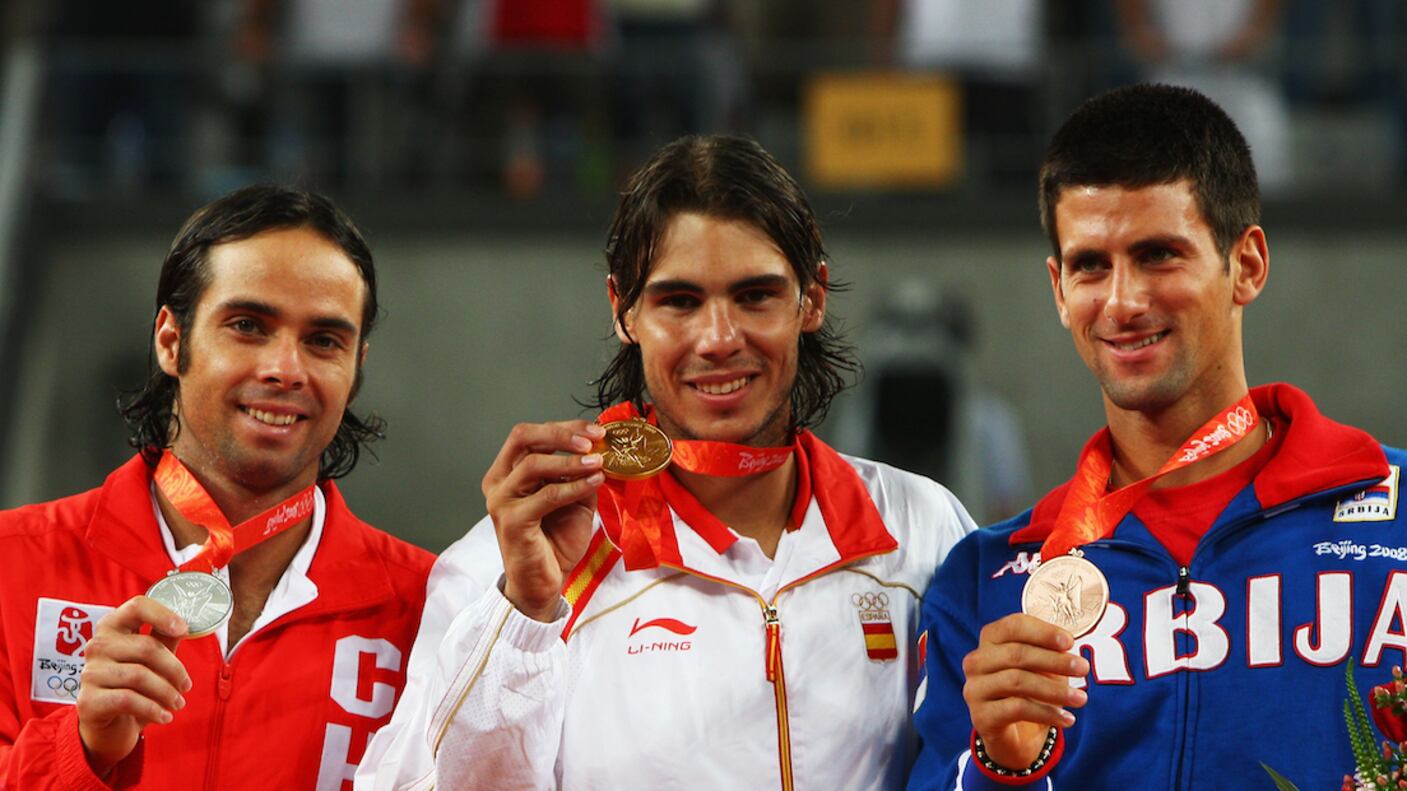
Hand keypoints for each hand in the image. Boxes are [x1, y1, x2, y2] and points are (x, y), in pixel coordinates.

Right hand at [76, 596, 190, 774]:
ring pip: (139, 676)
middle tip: (186, 686)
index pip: (137, 606)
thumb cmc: (134, 684)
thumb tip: (186, 624)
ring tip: (178, 703)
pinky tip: (165, 716)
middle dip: (175, 669)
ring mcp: (89, 672)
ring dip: (167, 692)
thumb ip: (164, 638)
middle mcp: (97, 645)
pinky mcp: (88, 700)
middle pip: (147, 647)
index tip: (184, 629)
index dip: (162, 614)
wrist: (109, 724)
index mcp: (113, 627)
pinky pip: (128, 700)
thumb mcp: (152, 658)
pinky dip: (153, 709)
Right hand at [483, 420, 605, 621]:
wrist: (544, 582)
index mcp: (508, 471)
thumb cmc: (555, 540)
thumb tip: (601, 449)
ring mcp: (501, 501)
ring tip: (598, 463)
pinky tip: (594, 482)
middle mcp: (498, 482)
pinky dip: (573, 486)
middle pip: (523, 437)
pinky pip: (546, 495)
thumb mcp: (574, 499)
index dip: (564, 428)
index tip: (595, 430)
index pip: (530, 434)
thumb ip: (580, 473)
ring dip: (570, 461)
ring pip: (533, 464)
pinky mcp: (512, 521)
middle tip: (593, 439)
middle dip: (561, 434)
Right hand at [962, 613, 1089, 768]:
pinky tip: (1067, 719)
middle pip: (1016, 654)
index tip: (1070, 642)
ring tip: (1081, 698)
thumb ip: (1050, 653)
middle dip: (1054, 660)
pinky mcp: (981, 716)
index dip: (1043, 632)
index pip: (1013, 626)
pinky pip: (1017, 710)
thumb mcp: (1041, 667)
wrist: (1014, 735)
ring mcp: (975, 689)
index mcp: (990, 640)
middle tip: (1083, 668)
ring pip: (1017, 681)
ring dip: (1055, 690)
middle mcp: (976, 661)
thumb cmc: (1029, 691)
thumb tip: (1069, 648)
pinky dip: (1047, 713)